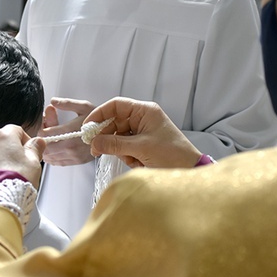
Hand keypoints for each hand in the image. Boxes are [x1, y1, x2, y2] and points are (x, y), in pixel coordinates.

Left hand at [0, 125, 45, 188]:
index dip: (26, 140)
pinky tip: (0, 183)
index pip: (16, 130)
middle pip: (3, 143)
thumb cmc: (16, 179)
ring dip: (1, 163)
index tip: (31, 151)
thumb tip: (38, 142)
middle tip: (23, 166)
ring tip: (11, 177)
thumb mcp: (34, 162)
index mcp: (4, 137)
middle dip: (13, 152)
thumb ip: (35, 149)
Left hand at [39, 98, 95, 165]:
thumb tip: (53, 102)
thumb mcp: (83, 107)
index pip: (44, 134)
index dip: (40, 127)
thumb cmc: (99, 120)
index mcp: (70, 132)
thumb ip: (67, 103)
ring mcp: (73, 156)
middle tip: (45, 130)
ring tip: (51, 138)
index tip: (44, 122)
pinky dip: (52, 155)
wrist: (112, 136)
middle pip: (43, 147)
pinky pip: (56, 162)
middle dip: (41, 138)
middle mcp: (70, 147)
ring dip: (45, 148)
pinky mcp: (75, 162)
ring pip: (48, 156)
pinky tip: (56, 146)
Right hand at [84, 97, 201, 168]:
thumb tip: (93, 142)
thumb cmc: (171, 154)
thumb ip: (115, 144)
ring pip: (118, 137)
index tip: (87, 127)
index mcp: (144, 111)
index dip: (99, 114)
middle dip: (106, 137)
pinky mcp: (143, 144)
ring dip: (120, 150)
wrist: (189, 170)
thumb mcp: (141, 148)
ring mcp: (142, 131)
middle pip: (114, 122)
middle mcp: (142, 118)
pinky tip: (138, 162)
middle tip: (96, 150)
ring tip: (133, 159)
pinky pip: (125, 147)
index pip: (116, 106)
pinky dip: (127, 156)